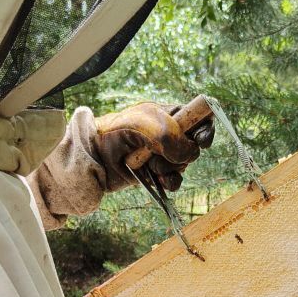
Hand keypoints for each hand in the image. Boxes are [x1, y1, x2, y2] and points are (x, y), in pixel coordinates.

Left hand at [92, 100, 214, 193]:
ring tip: (152, 166)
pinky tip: (158, 179)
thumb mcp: (146, 128)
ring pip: (184, 165)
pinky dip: (170, 181)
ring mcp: (162, 155)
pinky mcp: (156, 174)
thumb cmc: (115, 133)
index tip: (201, 139)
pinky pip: (175, 180)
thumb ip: (173, 138)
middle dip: (182, 152)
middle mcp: (168, 134)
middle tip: (162, 152)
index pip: (198, 116)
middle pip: (194, 145)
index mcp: (168, 114)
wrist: (92, 158)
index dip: (205, 127)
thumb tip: (190, 154)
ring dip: (171, 168)